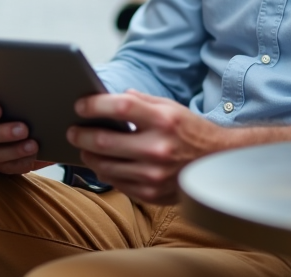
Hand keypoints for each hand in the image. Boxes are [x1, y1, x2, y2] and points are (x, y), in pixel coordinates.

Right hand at [0, 92, 53, 174]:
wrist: (14, 118)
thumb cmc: (10, 100)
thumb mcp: (6, 95)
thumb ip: (10, 94)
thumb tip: (33, 94)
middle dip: (2, 133)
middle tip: (24, 129)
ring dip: (14, 150)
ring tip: (33, 146)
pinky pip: (3, 167)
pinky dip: (20, 163)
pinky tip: (34, 158)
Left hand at [68, 90, 226, 204]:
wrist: (218, 164)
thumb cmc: (191, 132)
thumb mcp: (171, 108)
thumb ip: (142, 101)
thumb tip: (112, 97)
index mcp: (164, 120)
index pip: (120, 107)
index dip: (95, 105)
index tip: (80, 105)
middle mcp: (158, 148)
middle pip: (104, 141)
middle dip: (80, 135)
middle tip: (72, 130)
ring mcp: (154, 175)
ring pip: (104, 166)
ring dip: (88, 156)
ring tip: (84, 148)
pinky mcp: (151, 194)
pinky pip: (116, 183)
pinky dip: (105, 172)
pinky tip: (103, 163)